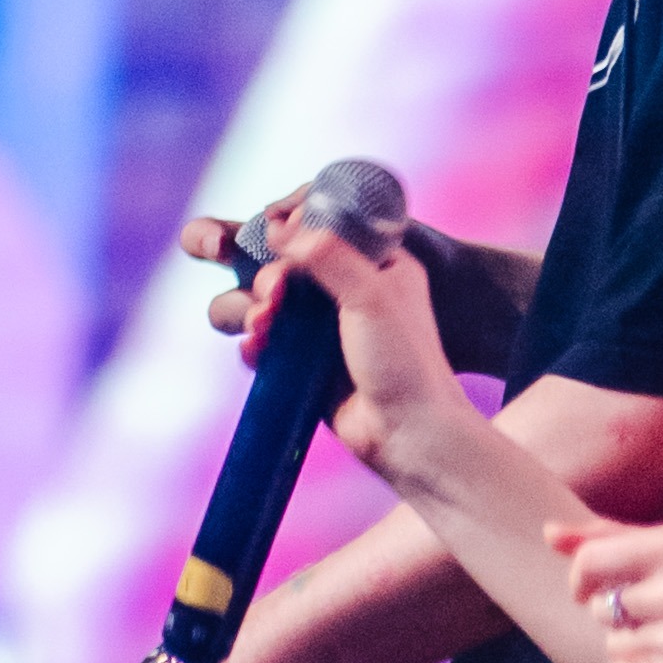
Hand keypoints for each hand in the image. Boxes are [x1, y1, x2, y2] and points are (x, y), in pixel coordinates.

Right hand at [187, 193, 530, 383]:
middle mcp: (351, 291)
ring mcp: (327, 329)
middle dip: (269, 277)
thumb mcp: (370, 294)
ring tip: (262, 326)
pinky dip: (256, 345)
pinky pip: (268, 344)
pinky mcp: (307, 363)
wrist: (407, 435)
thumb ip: (325, 254)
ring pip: (271, 304)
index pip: (325, 227)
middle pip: (288, 265)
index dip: (293, 229)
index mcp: (378, 263)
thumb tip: (277, 227)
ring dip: (255, 310)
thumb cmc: (403, 362)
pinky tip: (256, 351)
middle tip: (274, 293)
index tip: (273, 234)